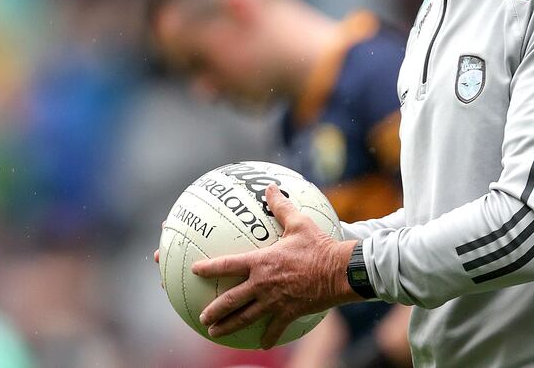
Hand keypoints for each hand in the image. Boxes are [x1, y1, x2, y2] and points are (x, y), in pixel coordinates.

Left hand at [193, 183, 361, 348]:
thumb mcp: (299, 223)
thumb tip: (270, 187)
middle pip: (231, 300)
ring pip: (246, 318)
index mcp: (261, 262)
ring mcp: (274, 301)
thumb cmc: (318, 245)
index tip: (195, 270)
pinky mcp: (289, 313)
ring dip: (229, 327)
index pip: (228, 265)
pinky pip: (275, 328)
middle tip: (202, 317)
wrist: (339, 271)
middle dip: (214, 310)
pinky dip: (268, 338)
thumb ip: (281, 207)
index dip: (209, 267)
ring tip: (216, 333)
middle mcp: (262, 284)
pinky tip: (263, 345)